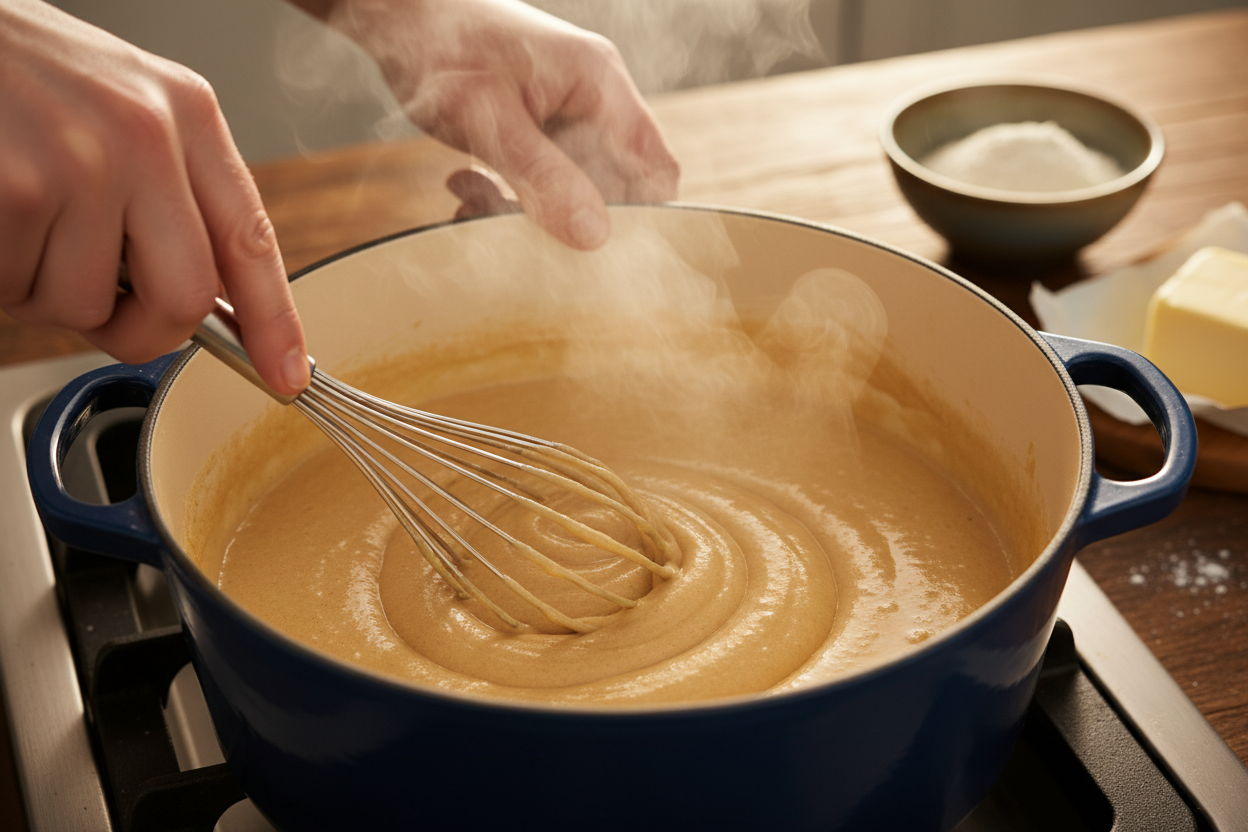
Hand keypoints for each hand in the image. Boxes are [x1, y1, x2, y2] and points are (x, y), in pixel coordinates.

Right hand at [0, 0, 308, 394]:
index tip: (285, 373)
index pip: (252, 239)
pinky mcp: (18, 190)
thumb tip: (201, 295)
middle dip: (141, 329)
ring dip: (45, 291)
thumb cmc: (20, 72)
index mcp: (188, 114)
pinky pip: (19, 289)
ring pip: (86, 305)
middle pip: (184, 297)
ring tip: (23, 222)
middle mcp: (147, 135)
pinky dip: (1, 276)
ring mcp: (83, 162)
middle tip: (103, 310)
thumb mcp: (124, 107)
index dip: (273, 321)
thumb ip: (171, 191)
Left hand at [304, 0, 679, 248]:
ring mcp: (564, 111)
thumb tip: (596, 236)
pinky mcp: (535, 124)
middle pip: (611, 184)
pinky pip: (540, 177)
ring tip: (471, 203)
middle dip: (564, 217)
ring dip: (524, 208)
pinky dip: (506, 193)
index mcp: (600, 82)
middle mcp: (592, 97)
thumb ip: (544, 176)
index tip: (596, 251)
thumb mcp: (489, 117)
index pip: (654, 166)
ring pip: (570, 187)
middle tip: (510, 224)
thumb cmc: (442, 45)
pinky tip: (465, 187)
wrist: (396, 11)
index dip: (640, 217)